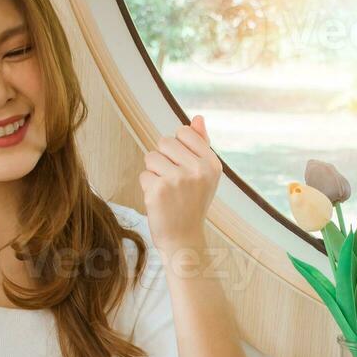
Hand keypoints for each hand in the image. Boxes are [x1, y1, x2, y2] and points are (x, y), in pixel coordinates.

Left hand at [139, 114, 221, 252]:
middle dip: (163, 158)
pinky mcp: (158, 189)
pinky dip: (148, 187)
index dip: (177, 148)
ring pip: (151, 156)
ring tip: (166, 190)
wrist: (184, 239)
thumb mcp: (204, 175)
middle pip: (164, 141)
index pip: (184, 132)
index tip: (183, 166)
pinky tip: (160, 201)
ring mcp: (178, 179)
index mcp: (212, 163)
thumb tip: (198, 118)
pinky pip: (144, 174)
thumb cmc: (192, 203)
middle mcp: (198, 170)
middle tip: (173, 181)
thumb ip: (201, 145)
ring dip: (154, 172)